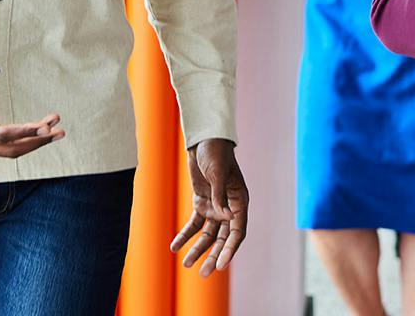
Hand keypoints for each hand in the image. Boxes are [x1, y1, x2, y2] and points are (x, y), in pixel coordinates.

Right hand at [0, 66, 63, 157]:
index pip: (1, 135)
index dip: (25, 131)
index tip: (45, 126)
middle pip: (10, 148)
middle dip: (37, 140)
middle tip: (60, 129)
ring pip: (9, 152)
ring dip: (34, 143)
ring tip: (57, 130)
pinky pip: (5, 148)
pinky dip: (24, 142)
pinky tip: (39, 134)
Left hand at [171, 138, 248, 275]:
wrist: (204, 141)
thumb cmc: (216, 153)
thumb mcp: (218, 172)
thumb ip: (220, 194)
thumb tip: (225, 215)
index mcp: (240, 201)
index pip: (237, 231)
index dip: (230, 249)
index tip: (221, 264)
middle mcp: (229, 207)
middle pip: (223, 238)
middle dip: (214, 256)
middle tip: (204, 273)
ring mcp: (215, 207)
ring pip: (208, 235)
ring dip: (198, 250)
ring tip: (186, 264)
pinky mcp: (201, 203)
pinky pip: (194, 224)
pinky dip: (185, 235)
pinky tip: (174, 246)